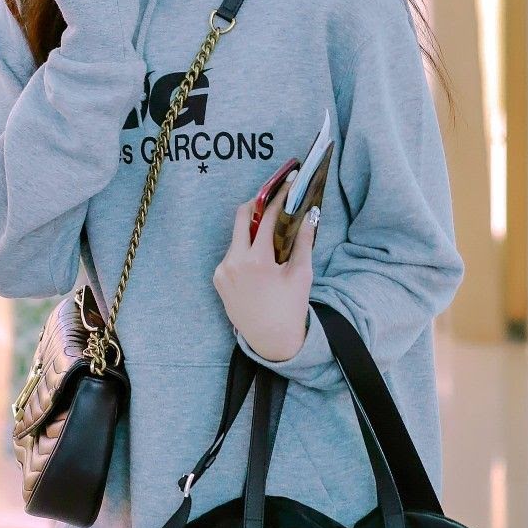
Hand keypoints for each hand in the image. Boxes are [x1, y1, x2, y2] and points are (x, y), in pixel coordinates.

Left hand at [213, 174, 316, 360]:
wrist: (271, 340)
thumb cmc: (289, 308)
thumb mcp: (301, 274)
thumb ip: (303, 241)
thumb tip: (309, 215)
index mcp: (257, 260)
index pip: (268, 217)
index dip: (279, 198)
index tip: (286, 187)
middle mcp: (234, 262)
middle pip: (242, 216)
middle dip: (257, 204)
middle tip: (271, 199)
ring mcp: (222, 270)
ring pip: (236, 237)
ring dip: (251, 231)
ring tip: (269, 234)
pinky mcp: (218, 279)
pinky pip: (231, 254)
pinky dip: (244, 250)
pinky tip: (258, 259)